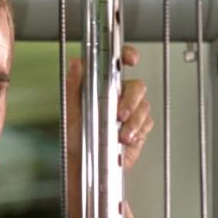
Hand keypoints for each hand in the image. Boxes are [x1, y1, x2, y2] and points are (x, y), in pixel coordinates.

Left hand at [65, 45, 152, 170]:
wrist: (84, 161)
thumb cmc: (76, 135)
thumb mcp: (71, 108)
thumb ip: (73, 85)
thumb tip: (76, 64)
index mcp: (104, 85)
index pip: (119, 63)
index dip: (128, 56)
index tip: (130, 59)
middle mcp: (120, 95)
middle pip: (137, 87)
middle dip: (131, 100)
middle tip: (120, 114)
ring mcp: (131, 111)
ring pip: (143, 106)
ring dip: (133, 121)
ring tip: (121, 134)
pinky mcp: (139, 127)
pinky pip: (147, 123)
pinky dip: (137, 131)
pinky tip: (126, 139)